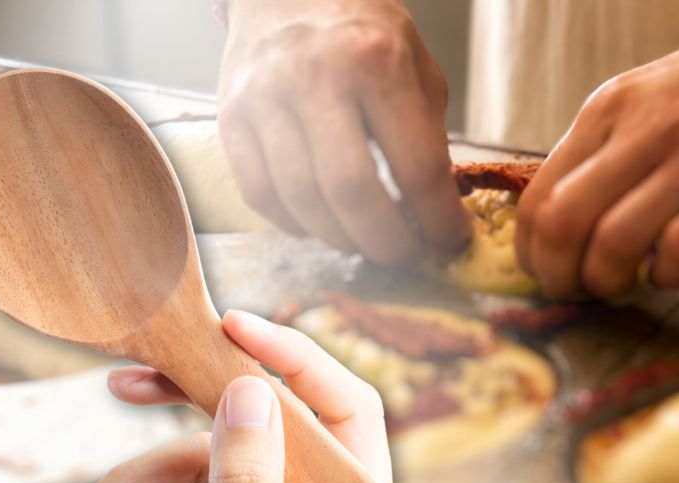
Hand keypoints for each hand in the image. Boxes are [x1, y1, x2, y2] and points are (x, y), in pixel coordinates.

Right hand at [217, 0, 467, 264]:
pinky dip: (295, 223)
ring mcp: (263, 99)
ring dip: (340, 239)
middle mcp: (313, 77)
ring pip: (301, 203)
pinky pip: (260, 196)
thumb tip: (434, 214)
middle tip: (404, 256)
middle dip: (385, 242)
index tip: (450, 241)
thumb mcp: (412, 63)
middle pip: (350, 193)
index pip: (414, 166)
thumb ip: (426, 133)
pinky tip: (320, 221)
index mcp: (374, 59)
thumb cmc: (359, 31)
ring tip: (364, 242)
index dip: (436, 220)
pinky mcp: (229, 119)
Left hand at [516, 0, 678, 298]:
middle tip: (575, 290)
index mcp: (611, 109)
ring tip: (625, 280)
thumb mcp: (651, 102)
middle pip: (563, 224)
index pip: (538, 198)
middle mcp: (649, 131)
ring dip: (608, 281)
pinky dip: (666, 276)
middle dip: (557, 276)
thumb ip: (603, 155)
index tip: (544, 272)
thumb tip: (555, 230)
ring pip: (613, 245)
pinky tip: (674, 268)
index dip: (530, 253)